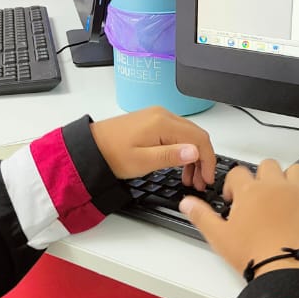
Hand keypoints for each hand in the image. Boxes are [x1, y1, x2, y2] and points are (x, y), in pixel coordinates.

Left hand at [90, 107, 217, 190]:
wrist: (90, 147)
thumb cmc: (111, 154)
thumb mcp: (143, 161)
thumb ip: (171, 156)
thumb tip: (195, 151)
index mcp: (162, 123)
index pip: (199, 139)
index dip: (208, 161)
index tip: (207, 178)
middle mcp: (162, 115)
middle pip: (196, 135)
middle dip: (202, 160)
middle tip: (199, 182)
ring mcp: (157, 116)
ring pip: (188, 135)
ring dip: (193, 156)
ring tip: (189, 178)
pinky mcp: (152, 121)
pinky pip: (176, 133)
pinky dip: (182, 149)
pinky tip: (179, 164)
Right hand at [179, 161, 298, 278]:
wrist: (283, 270)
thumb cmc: (252, 255)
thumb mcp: (218, 237)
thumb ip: (201, 216)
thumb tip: (187, 203)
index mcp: (249, 190)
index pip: (238, 173)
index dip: (234, 185)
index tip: (234, 200)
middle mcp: (275, 186)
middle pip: (268, 165)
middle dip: (263, 177)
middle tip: (261, 197)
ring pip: (297, 170)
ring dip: (292, 179)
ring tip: (287, 195)